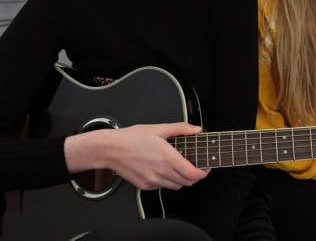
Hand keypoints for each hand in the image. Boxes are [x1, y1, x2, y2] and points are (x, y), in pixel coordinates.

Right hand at [65, 122, 208, 190]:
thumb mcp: (158, 128)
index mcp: (167, 157)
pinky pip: (162, 187)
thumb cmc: (131, 138)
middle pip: (187, 182)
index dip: (203, 173)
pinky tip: (164, 169)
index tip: (205, 167)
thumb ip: (181, 128)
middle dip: (194, 175)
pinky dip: (168, 181)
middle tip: (195, 166)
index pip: (193, 174)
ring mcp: (153, 181)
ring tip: (179, 167)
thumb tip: (197, 129)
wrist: (110, 149)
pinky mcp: (145, 186)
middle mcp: (161, 172)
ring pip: (176, 186)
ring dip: (181, 179)